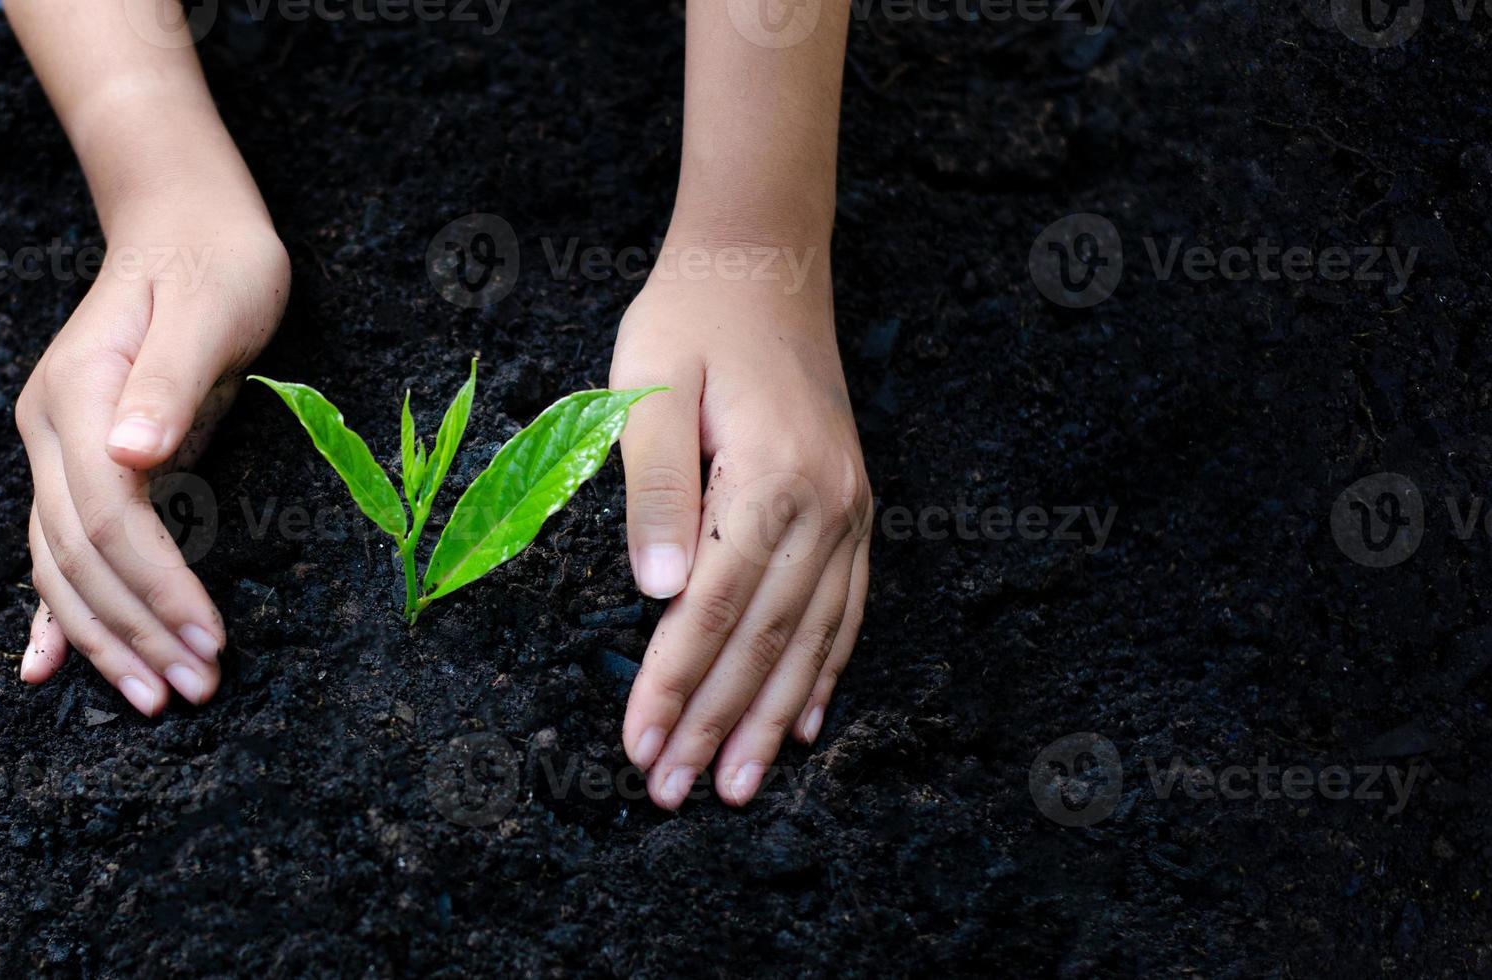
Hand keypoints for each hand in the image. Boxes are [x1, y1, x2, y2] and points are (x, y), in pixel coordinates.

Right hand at [15, 212, 288, 715]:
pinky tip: (44, 666)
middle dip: (138, 631)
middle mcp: (52, 430)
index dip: (158, 584)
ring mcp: (55, 449)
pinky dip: (53, 613)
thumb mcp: (212, 307)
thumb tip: (136, 454)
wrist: (187, 225)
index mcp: (82, 395)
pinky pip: (56, 550)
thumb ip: (170, 380)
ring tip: (159, 696)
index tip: (212, 638)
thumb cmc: (217, 263)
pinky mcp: (77, 464)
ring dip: (108, 638)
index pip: (110, 516)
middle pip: (81, 556)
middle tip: (196, 690)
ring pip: (64, 566)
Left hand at [609, 242, 871, 808]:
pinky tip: (805, 724)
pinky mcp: (854, 507)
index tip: (637, 747)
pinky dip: (825, 671)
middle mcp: (824, 503)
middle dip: (715, 724)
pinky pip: (847, 607)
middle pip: (764, 640)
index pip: (712, 609)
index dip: (673, 685)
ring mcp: (849, 508)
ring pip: (812, 638)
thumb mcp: (647, 388)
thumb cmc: (690, 320)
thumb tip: (658, 595)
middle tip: (674, 793)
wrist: (764, 261)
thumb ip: (653, 491)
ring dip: (772, 719)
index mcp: (768, 477)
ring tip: (741, 787)